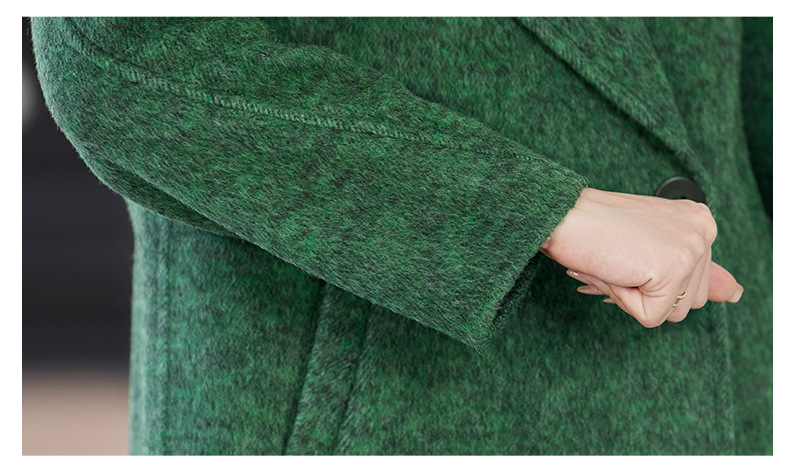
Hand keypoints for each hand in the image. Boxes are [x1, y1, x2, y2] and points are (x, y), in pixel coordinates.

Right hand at [540, 187, 742, 326]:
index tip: (632, 257)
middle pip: (690, 302)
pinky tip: (613, 269)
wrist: (561, 215)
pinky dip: (623, 300)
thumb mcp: (648, 246)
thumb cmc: (592, 227)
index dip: (655, 281)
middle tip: (620, 261)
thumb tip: (737, 294)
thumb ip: (693, 270)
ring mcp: (691, 249)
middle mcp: (704, 230)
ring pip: (672, 312)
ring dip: (636, 298)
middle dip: (649, 293)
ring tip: (617, 264)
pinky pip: (650, 317)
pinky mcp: (672, 269)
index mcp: (699, 221)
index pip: (696, 281)